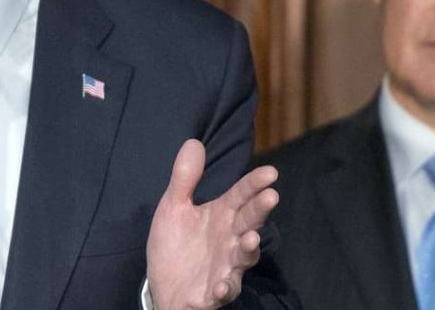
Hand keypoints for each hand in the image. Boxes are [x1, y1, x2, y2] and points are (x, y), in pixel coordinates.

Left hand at [146, 139, 278, 309]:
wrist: (164, 285)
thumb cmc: (176, 243)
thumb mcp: (174, 206)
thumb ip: (185, 178)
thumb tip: (194, 142)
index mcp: (220, 216)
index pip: (241, 195)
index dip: (254, 184)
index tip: (270, 171)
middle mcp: (229, 240)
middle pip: (248, 222)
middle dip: (260, 211)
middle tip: (271, 196)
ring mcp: (225, 266)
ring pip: (243, 258)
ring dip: (248, 250)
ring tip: (250, 240)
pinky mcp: (214, 291)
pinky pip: (223, 291)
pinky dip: (224, 288)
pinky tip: (221, 285)